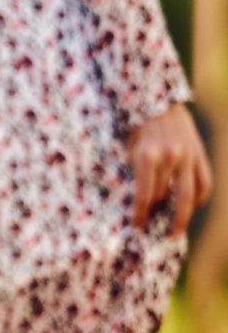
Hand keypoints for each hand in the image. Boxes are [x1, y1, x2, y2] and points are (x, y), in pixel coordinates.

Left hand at [127, 103, 212, 237]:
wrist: (159, 99)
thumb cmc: (136, 125)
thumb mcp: (127, 148)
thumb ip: (133, 173)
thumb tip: (135, 202)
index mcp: (147, 156)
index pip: (145, 196)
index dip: (140, 215)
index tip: (137, 226)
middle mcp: (170, 157)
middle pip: (165, 198)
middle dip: (157, 214)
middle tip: (152, 229)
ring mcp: (188, 156)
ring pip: (188, 196)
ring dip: (182, 218)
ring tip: (175, 233)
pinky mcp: (199, 153)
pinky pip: (204, 183)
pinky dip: (199, 198)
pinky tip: (191, 206)